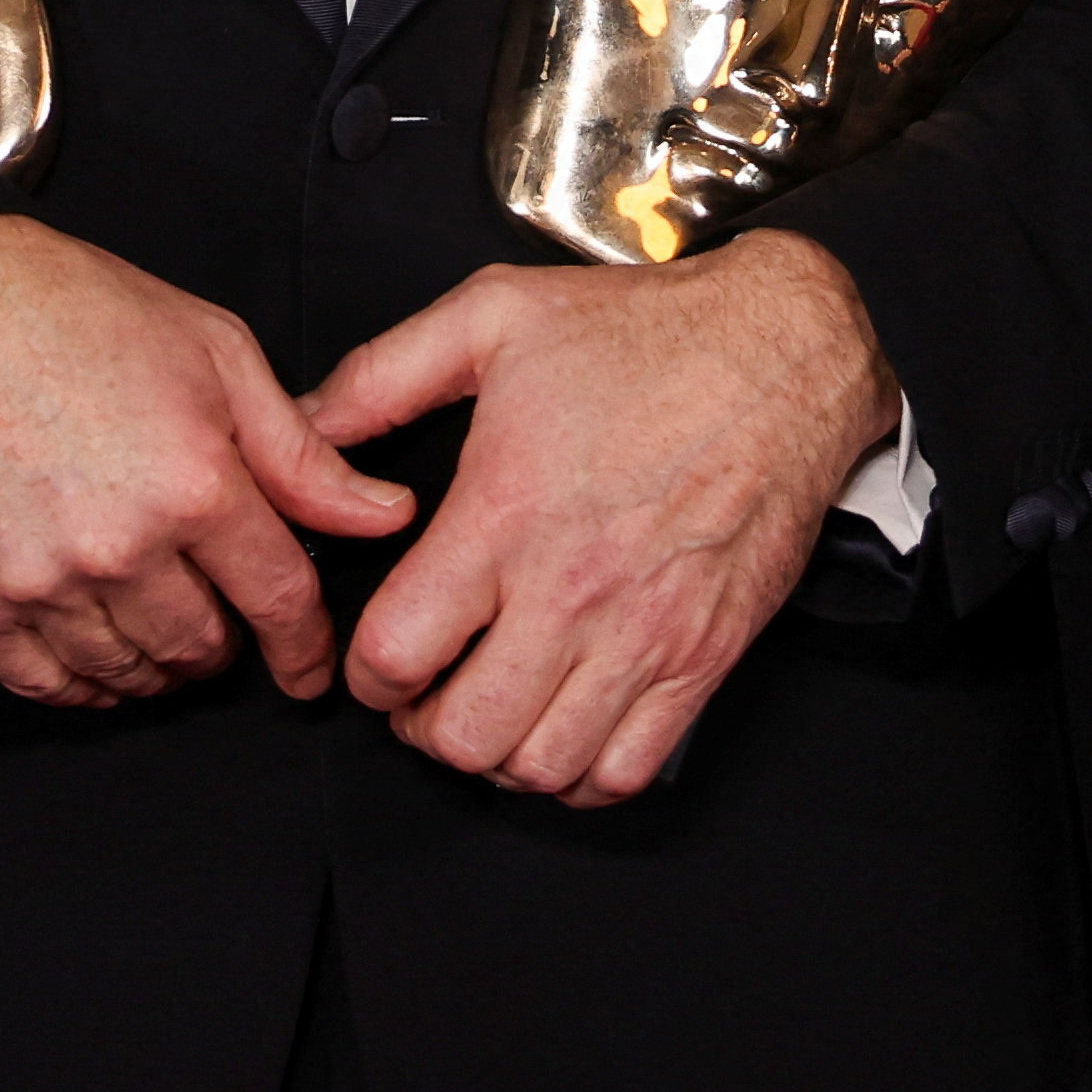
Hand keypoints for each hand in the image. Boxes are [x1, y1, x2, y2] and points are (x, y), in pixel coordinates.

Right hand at [0, 213, 414, 709]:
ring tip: (159, 627)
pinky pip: (42, 683)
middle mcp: (118, 547)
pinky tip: (94, 655)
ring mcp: (38, 582)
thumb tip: (384, 514)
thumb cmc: (85, 316)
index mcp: (194, 485)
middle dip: (225, 644)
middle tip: (220, 615)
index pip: (277, 601)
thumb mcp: (221, 359)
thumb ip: (302, 457)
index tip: (308, 668)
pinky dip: (79, 683)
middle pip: (201, 648)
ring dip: (156, 665)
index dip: (304, 647)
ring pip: (125, 673)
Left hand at [300, 229, 897, 808]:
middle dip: (423, 728)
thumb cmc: (645, 333)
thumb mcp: (493, 314)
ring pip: (541, 767)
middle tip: (425, 696)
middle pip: (463, 733)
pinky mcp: (704, 657)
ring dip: (499, 755)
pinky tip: (563, 729)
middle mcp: (572, 590)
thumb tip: (303, 428)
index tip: (376, 659)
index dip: (365, 673)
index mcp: (505, 513)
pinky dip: (581, 776)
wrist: (787, 352)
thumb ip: (382, 375)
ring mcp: (644, 634)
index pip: (396, 652)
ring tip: (492, 710)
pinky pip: (626, 770)